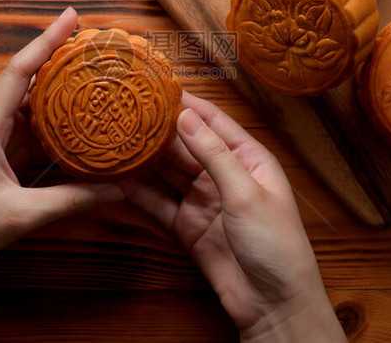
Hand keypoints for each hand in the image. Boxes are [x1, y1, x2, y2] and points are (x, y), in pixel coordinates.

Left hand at [0, 8, 124, 342]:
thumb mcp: (21, 215)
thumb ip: (71, 200)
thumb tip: (119, 189)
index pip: (19, 72)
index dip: (46, 40)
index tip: (71, 16)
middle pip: (28, 80)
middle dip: (59, 59)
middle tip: (95, 44)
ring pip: (32, 106)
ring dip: (60, 91)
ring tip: (94, 76)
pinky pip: (32, 131)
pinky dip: (55, 123)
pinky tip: (78, 121)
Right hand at [121, 92, 345, 342]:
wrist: (274, 304)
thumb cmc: (276, 245)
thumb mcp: (246, 193)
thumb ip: (213, 154)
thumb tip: (185, 116)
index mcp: (248, 159)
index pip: (214, 121)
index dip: (187, 103)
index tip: (157, 85)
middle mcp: (224, 175)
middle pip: (185, 145)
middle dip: (157, 130)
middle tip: (124, 111)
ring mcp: (204, 201)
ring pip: (168, 172)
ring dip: (144, 159)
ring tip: (114, 138)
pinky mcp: (187, 226)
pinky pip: (159, 203)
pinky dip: (139, 192)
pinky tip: (116, 179)